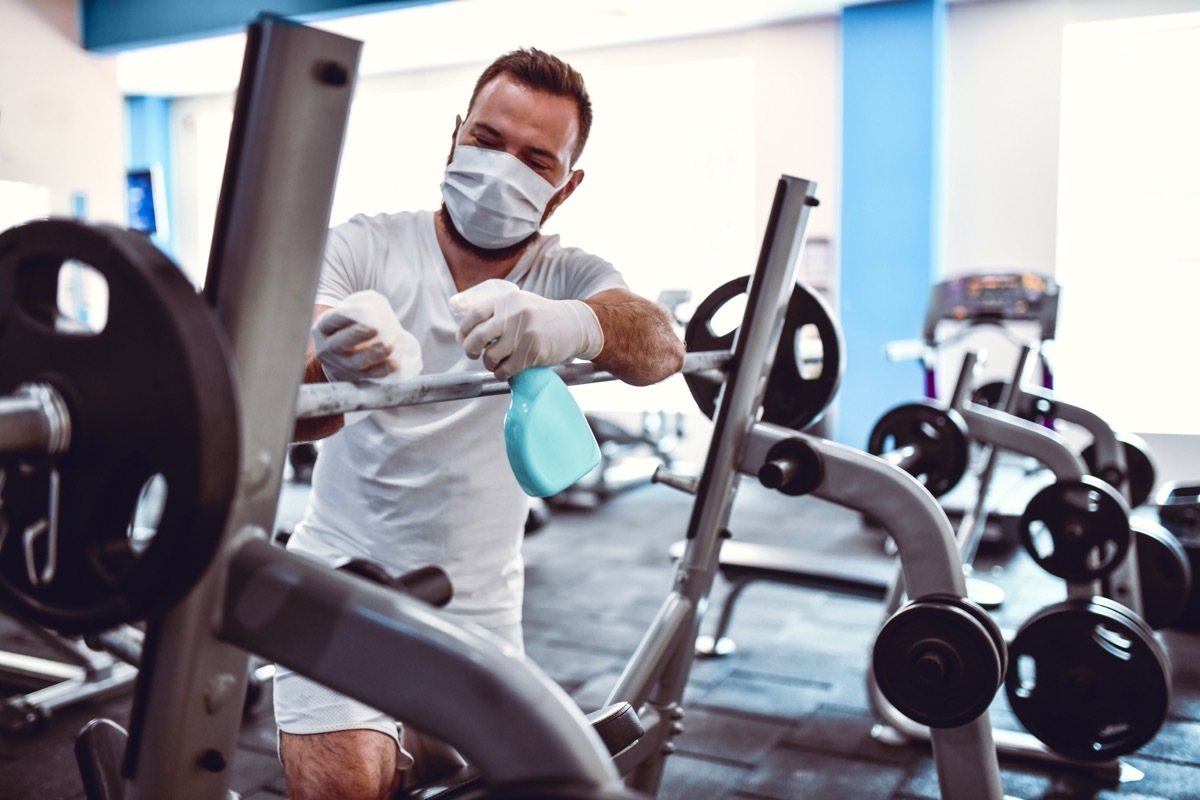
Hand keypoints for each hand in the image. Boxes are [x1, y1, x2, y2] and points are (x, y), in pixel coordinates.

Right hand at [312, 291, 421, 382]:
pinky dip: (383, 370)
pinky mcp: (354, 378)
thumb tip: (376, 304)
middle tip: (375, 329)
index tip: (361, 311)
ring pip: (355, 363)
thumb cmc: (344, 332)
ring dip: (373, 354)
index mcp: (323, 330)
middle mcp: (327, 349)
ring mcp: (340, 366)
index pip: (330, 322)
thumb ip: (353, 311)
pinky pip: (369, 376)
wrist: (337, 360)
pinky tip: (394, 364)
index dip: (344, 317)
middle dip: (357, 335)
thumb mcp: (341, 320)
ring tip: (390, 346)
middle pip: (339, 344)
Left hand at [454, 282, 602, 379]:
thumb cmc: (542, 316)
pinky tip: (507, 371)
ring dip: (489, 364)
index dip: (464, 329)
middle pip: (478, 337)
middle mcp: (514, 314)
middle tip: (474, 354)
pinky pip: (506, 369)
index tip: (463, 338)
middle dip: (471, 350)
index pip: (474, 314)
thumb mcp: (519, 303)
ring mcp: (524, 334)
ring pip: (491, 357)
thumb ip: (496, 312)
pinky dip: (502, 374)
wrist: (574, 324)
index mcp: (507, 300)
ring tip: (497, 363)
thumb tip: (464, 332)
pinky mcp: (533, 352)